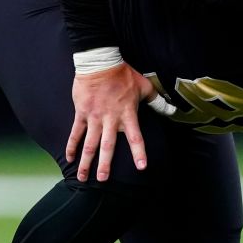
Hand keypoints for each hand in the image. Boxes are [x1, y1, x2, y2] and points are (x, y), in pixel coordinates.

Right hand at [66, 62, 164, 181]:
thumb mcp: (144, 86)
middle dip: (105, 165)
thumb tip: (173, 110)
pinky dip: (71, 146)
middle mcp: (110, 119)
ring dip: (86, 162)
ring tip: (83, 178)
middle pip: (108, 146)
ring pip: (89, 144)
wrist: (100, 62)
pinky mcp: (81, 113)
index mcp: (127, 114)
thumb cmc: (123, 74)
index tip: (141, 167)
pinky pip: (75, 133)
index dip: (139, 152)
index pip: (136, 137)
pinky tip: (69, 159)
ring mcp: (94, 117)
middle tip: (103, 180)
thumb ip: (157, 100)